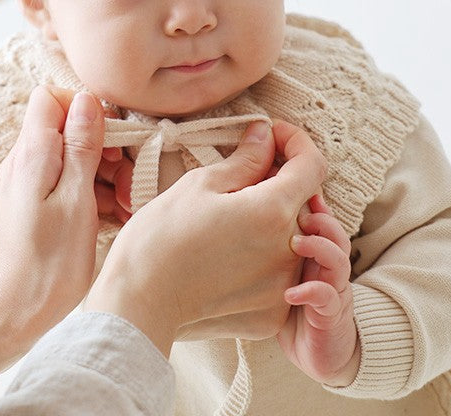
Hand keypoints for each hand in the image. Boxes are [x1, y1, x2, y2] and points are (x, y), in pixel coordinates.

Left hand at [0, 86, 104, 382]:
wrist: (9, 316)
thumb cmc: (46, 264)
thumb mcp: (76, 200)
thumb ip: (81, 147)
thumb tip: (87, 100)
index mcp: (32, 154)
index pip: (52, 98)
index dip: (85, 109)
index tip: (111, 138)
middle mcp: (24, 163)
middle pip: (66, 128)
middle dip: (103, 146)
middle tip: (127, 178)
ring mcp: (26, 184)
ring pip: (70, 157)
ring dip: (103, 174)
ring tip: (126, 203)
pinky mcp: (32, 205)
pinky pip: (65, 183)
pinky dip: (90, 193)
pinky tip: (112, 216)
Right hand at [84, 120, 326, 356]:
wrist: (138, 303)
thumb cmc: (160, 239)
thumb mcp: (200, 184)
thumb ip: (245, 159)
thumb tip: (265, 135)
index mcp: (272, 210)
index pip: (312, 165)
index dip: (295, 142)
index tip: (272, 136)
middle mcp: (289, 250)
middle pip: (303, 201)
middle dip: (278, 181)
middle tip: (239, 177)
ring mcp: (284, 286)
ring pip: (295, 237)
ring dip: (273, 220)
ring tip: (231, 220)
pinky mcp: (274, 315)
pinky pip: (284, 274)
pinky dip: (266, 258)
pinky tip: (231, 254)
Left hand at [278, 194, 359, 386]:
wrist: (317, 353)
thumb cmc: (292, 305)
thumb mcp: (280, 266)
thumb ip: (272, 240)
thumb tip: (247, 207)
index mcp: (314, 251)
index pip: (319, 218)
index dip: (311, 202)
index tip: (295, 188)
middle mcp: (327, 266)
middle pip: (334, 232)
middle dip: (320, 218)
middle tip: (298, 212)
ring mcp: (332, 288)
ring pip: (337, 260)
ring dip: (319, 247)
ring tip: (295, 243)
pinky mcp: (330, 315)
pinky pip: (326, 298)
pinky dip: (310, 291)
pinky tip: (290, 292)